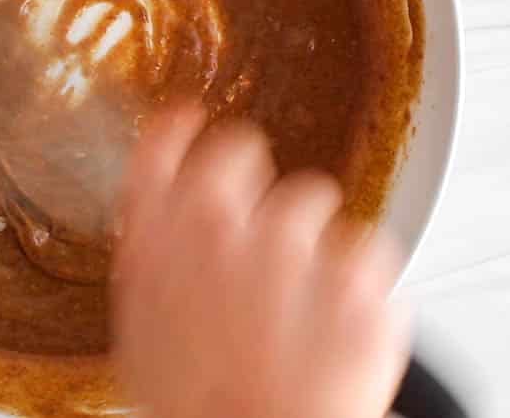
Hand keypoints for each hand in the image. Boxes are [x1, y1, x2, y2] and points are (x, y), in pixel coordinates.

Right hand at [114, 107, 409, 417]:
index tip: (190, 120)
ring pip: (313, 199)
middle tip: (263, 234)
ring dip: (309, 237)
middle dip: (255, 183)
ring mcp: (292, 244)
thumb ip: (154, 260)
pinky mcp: (355, 274)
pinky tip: (335, 323)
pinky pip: (367, 251)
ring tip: (300, 305)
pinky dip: (359, 281)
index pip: (161, 142)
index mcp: (157, 238)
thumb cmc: (199, 408)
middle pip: (242, 149)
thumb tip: (165, 227)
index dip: (178, 128)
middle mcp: (219, 224)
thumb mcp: (143, 331)